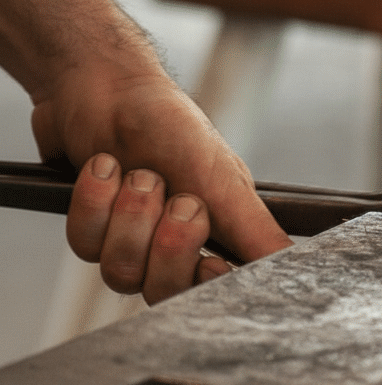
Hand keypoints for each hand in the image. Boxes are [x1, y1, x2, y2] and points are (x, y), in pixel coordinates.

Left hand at [30, 58, 292, 303]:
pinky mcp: (88, 231)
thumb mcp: (226, 182)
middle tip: (179, 198)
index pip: (214, 294)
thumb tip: (294, 270)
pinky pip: (84, 244)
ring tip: (139, 173)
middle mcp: (171, 250)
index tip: (213, 263)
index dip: (208, 284)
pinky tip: (105, 168)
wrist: (111, 90)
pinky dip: (96, 200)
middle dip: (169, 242)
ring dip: (132, 214)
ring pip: (121, 272)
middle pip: (164, 291)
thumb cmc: (176, 129)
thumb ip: (258, 233)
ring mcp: (127, 244)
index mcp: (216, 241)